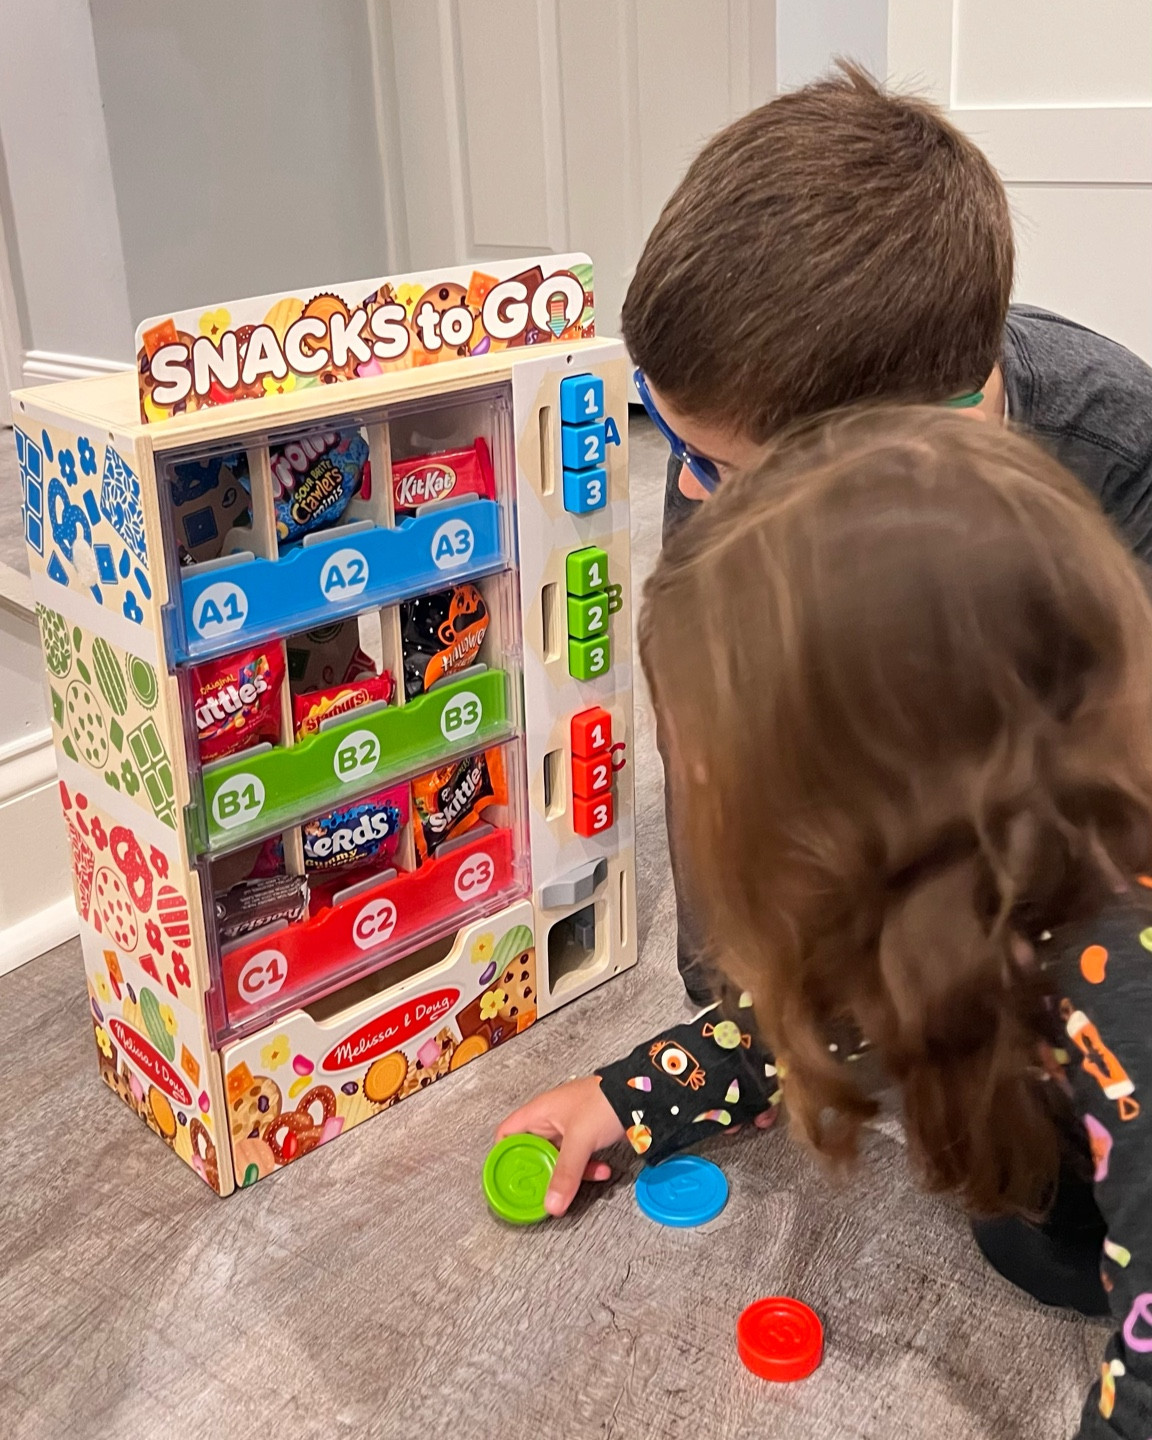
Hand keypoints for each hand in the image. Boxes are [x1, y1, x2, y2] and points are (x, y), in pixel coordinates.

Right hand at [496, 1075, 624, 1216]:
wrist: (641, 1092)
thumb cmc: (605, 1100)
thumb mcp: (581, 1139)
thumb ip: (566, 1173)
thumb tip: (552, 1205)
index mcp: (538, 1113)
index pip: (506, 1135)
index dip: (505, 1158)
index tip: (512, 1180)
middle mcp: (549, 1120)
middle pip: (532, 1153)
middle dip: (542, 1173)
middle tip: (547, 1192)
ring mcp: (568, 1128)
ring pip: (558, 1159)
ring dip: (570, 1174)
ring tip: (583, 1182)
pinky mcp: (586, 1135)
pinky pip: (578, 1158)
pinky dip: (588, 1168)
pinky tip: (602, 1171)